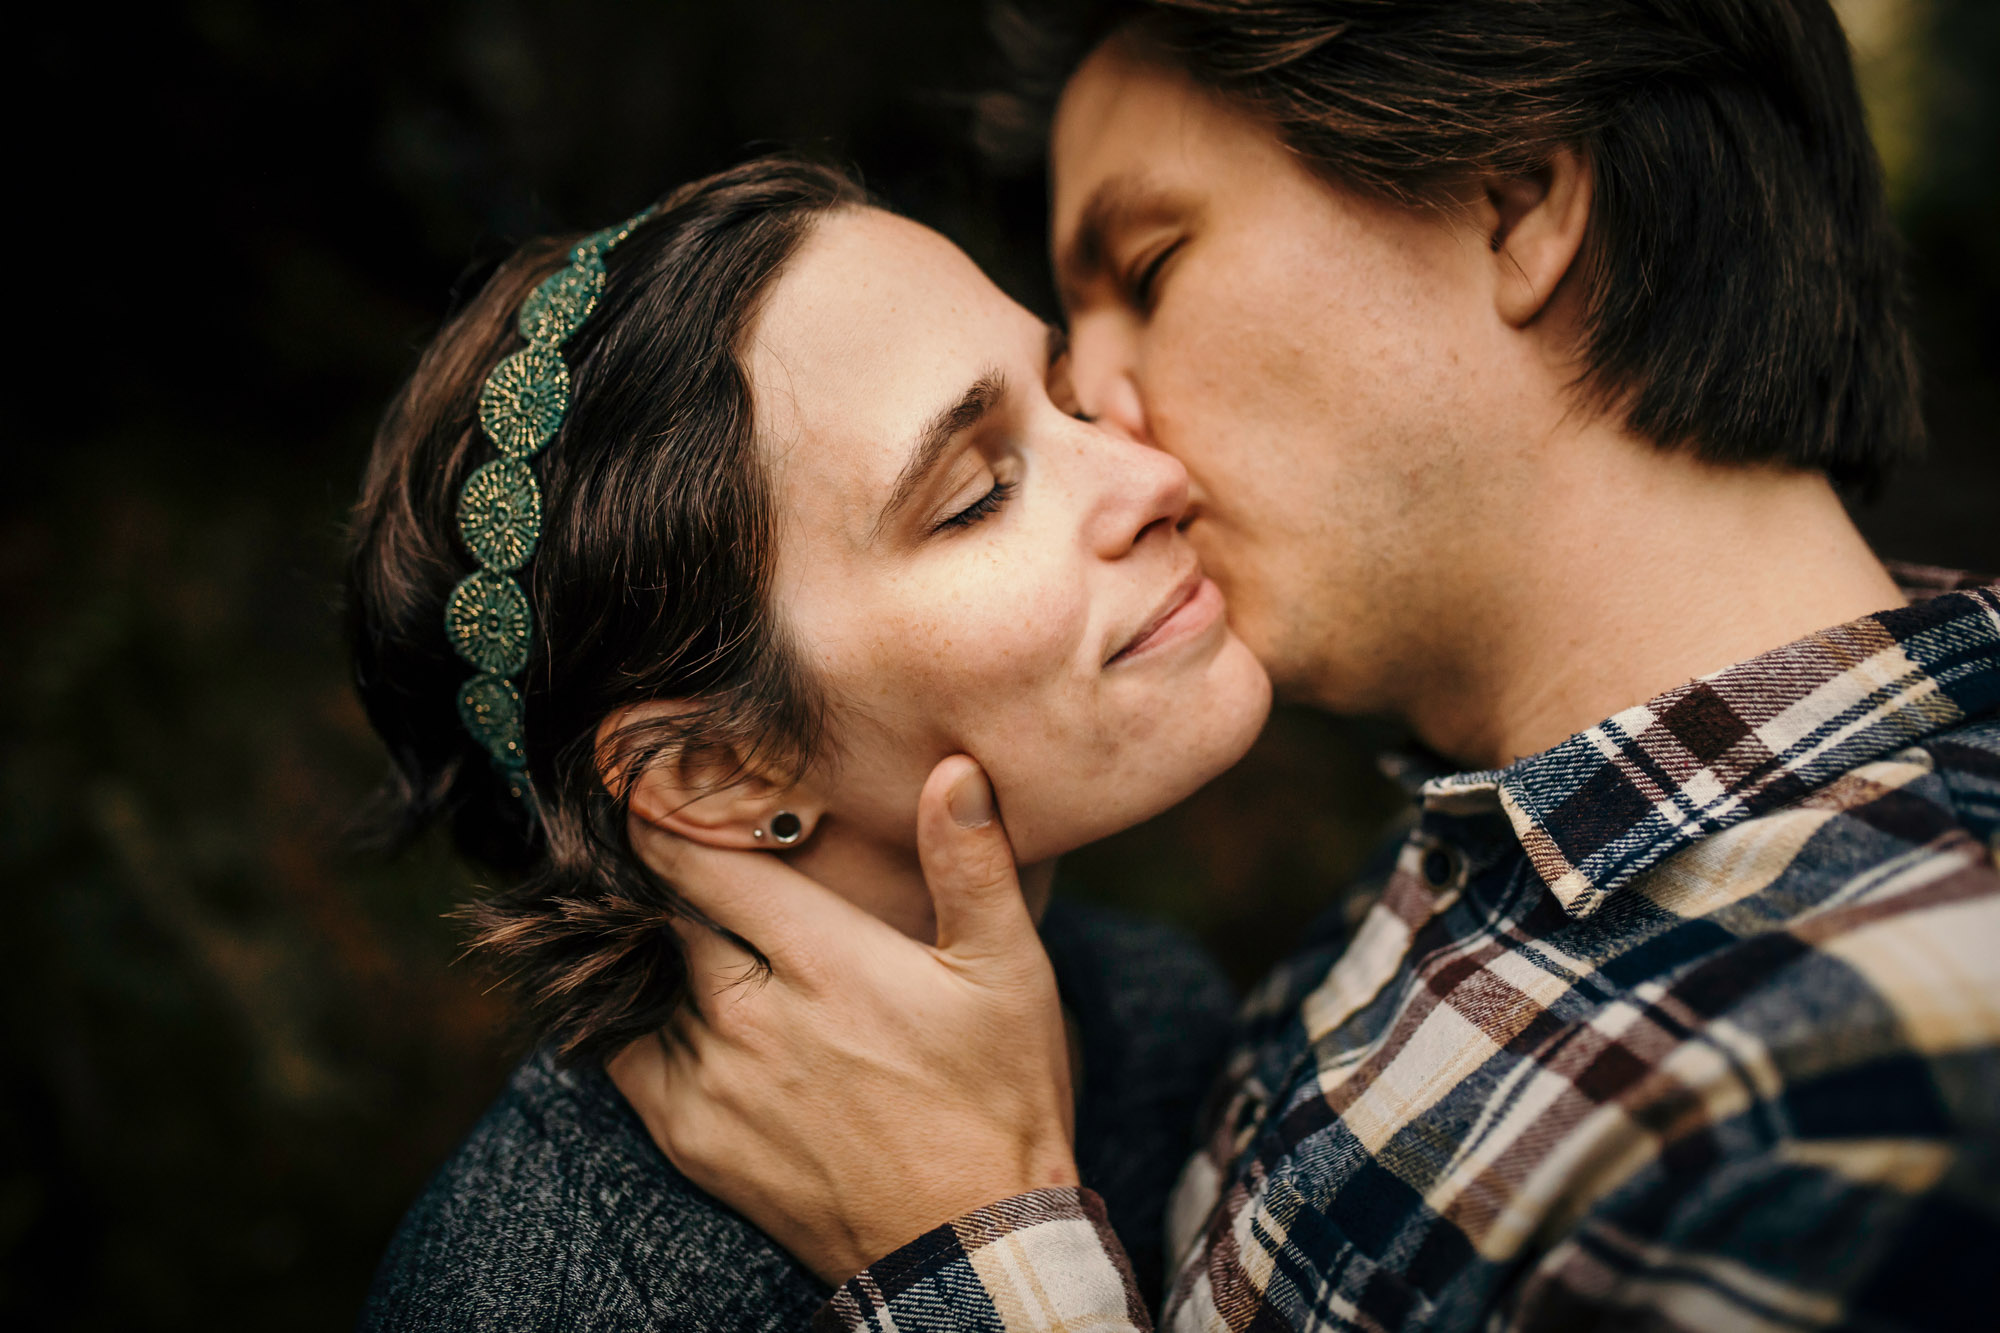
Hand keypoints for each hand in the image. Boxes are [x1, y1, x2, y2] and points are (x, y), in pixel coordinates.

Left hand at [605, 755, 1079, 1284]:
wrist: (969, 1243)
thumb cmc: (998, 1101)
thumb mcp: (1008, 973)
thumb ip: (972, 864)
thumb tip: (953, 767)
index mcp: (823, 960)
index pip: (706, 865)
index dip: (665, 817)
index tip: (644, 781)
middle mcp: (752, 1015)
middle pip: (664, 917)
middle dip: (653, 877)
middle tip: (642, 837)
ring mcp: (715, 1081)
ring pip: (639, 984)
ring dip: (638, 947)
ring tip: (638, 911)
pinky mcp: (692, 1138)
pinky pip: (625, 1059)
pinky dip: (626, 1019)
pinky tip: (649, 997)